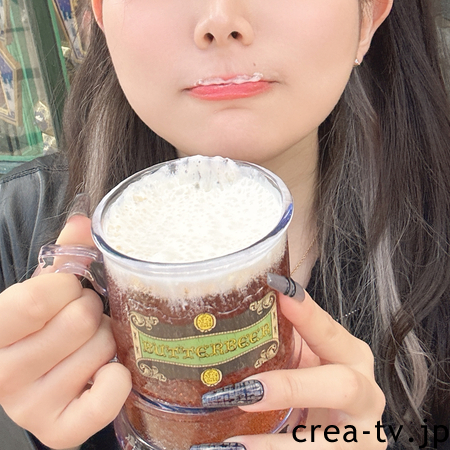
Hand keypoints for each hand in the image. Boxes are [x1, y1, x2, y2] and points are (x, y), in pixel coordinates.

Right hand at [0, 215, 131, 448]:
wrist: (37, 378)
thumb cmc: (42, 328)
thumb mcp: (44, 292)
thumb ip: (63, 257)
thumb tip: (82, 224)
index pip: (40, 297)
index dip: (68, 287)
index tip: (69, 291)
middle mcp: (4, 375)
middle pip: (80, 321)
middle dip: (93, 311)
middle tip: (85, 319)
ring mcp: (31, 407)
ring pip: (102, 348)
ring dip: (107, 339)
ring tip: (91, 344)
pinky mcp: (61, 430)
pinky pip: (110, 394)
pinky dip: (118, 377)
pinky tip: (105, 371)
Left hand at [196, 279, 385, 449]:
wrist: (344, 432)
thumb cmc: (317, 386)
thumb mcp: (306, 360)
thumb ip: (284, 340)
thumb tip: (234, 312)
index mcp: (351, 356)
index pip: (328, 330)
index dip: (306, 312)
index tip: (278, 290)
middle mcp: (365, 392)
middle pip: (341, 386)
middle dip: (292, 388)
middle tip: (247, 391)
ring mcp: (361, 433)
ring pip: (327, 441)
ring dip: (277, 444)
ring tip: (233, 445)